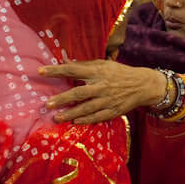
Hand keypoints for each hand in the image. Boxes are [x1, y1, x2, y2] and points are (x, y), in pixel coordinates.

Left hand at [39, 61, 165, 123]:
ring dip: (70, 114)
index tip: (41, 71)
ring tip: (56, 117)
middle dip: (61, 99)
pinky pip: (97, 117)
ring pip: (86, 108)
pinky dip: (85, 120)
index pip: (73, 69)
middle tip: (47, 104)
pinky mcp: (113, 111)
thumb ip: (84, 64)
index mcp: (97, 71)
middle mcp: (101, 86)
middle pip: (78, 93)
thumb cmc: (119, 73)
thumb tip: (65, 61)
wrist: (143, 85)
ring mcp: (107, 100)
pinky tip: (74, 122)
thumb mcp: (103, 64)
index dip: (56, 70)